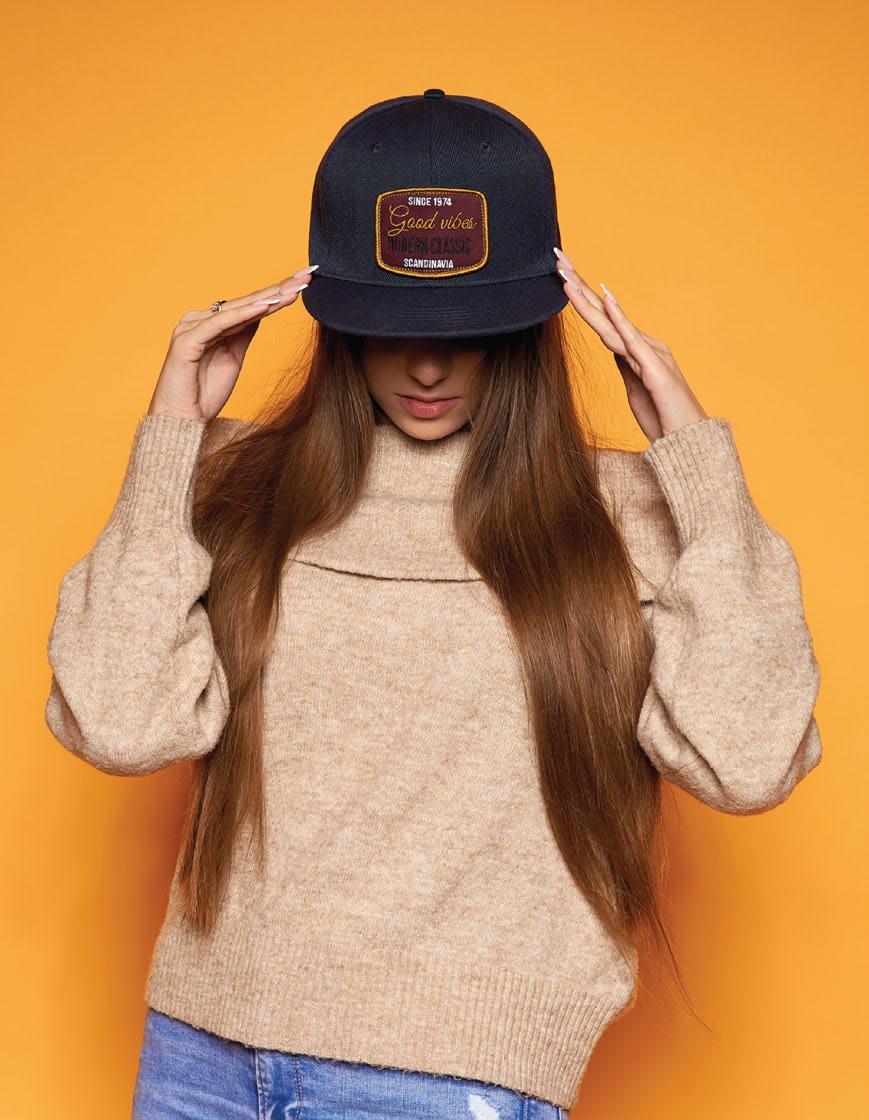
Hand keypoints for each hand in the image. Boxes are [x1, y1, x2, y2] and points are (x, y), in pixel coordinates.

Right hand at [147, 265, 318, 421]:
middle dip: (278, 289)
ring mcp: (191, 328)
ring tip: (293, 289)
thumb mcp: (234, 358)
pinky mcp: (186, 341)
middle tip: (306, 276)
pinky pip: (219, 324)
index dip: (278, 293)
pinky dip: (243, 314)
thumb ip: (244, 333)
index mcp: (211, 324)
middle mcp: (199, 320)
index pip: (250, 304)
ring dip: (267, 299)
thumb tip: (262, 310)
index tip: (305, 282)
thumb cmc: (204, 394)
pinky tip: (265, 306)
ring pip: (236, 309)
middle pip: (246, 302)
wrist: (181, 422)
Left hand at [553, 248, 707, 441]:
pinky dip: (620, 318)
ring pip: (611, 322)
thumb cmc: (664, 418)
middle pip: (604, 311)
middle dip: (579, 285)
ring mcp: (649, 354)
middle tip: (558, 259)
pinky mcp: (654, 368)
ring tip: (567, 275)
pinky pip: (632, 339)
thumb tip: (614, 350)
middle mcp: (643, 345)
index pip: (602, 319)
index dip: (580, 297)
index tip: (560, 275)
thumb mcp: (636, 390)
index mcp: (636, 350)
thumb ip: (626, 367)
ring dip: (587, 298)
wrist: (688, 442)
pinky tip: (607, 298)